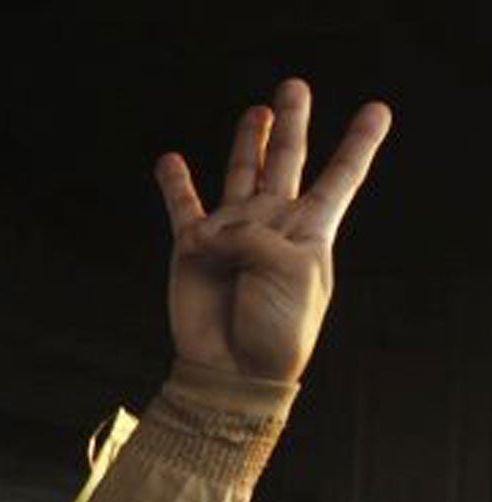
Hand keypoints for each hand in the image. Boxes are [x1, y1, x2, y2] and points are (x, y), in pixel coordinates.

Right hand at [158, 79, 390, 382]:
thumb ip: (255, 234)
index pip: (340, 176)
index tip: (376, 111)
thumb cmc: (274, 326)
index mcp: (309, 229)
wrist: (232, 369)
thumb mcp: (288, 269)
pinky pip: (182, 208)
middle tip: (293, 88)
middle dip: (291, 126)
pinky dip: (174, 184)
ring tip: (257, 113)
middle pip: (285, 161)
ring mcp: (231, 234)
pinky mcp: (192, 250)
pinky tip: (169, 161)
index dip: (359, 143)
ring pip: (239, 175)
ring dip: (246, 143)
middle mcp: (272, 224)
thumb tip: (211, 228)